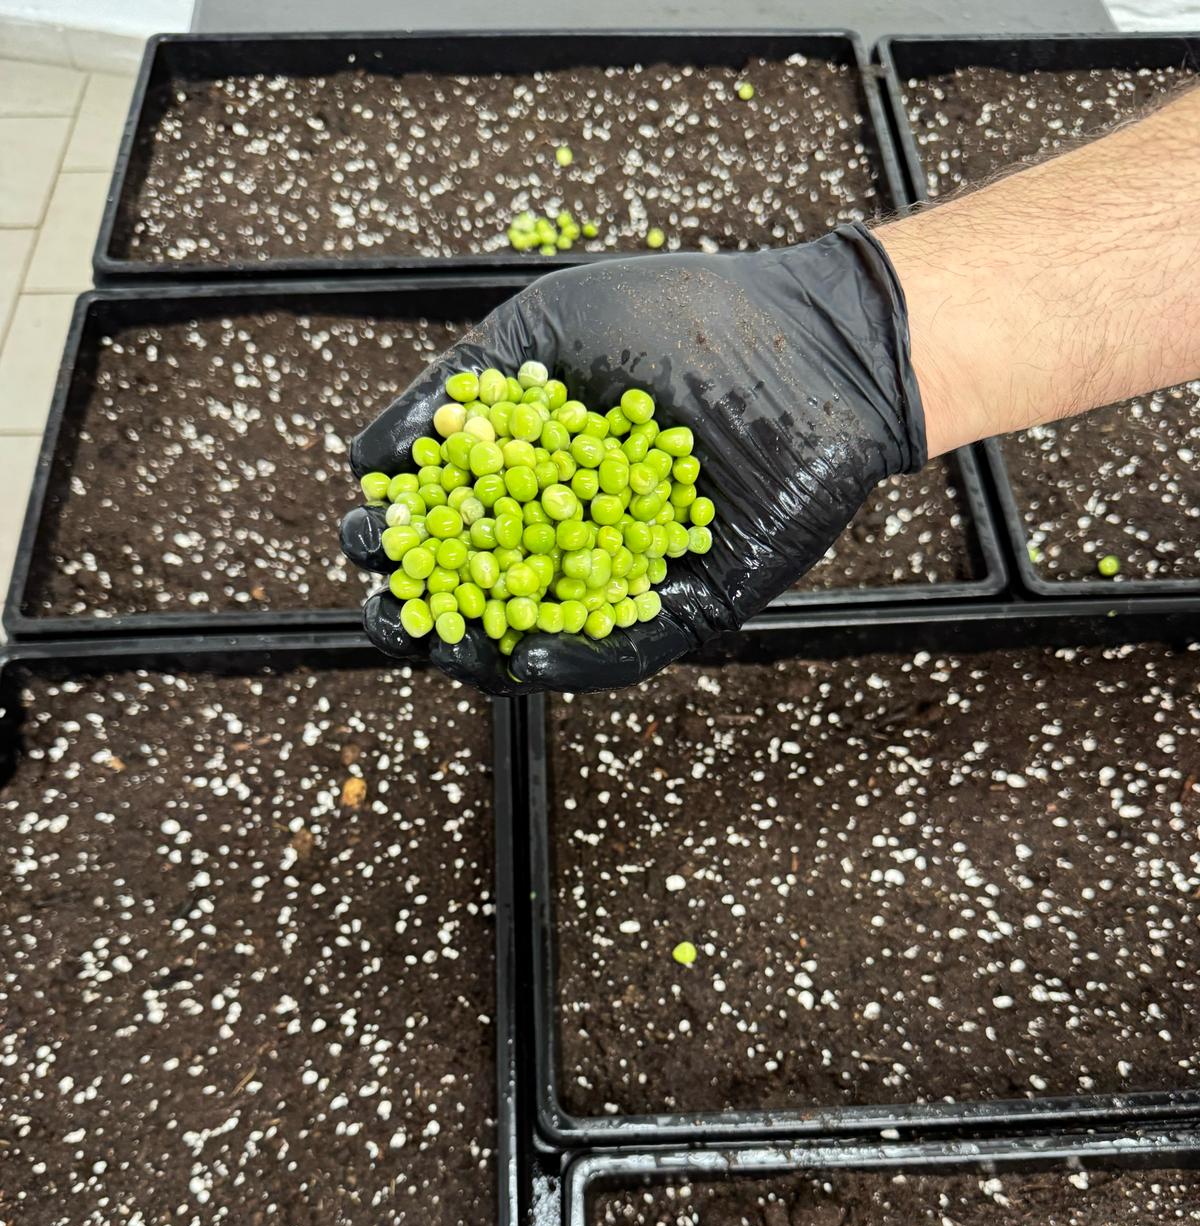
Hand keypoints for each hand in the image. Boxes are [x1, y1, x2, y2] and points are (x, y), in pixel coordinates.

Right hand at [341, 222, 926, 694]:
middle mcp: (575, 528)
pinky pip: (626, 646)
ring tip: (442, 647)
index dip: (399, 538)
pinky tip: (524, 651)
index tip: (363, 539)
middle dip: (426, 610)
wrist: (811, 345)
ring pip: (546, 631)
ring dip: (485, 650)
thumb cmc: (684, 319)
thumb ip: (455, 388)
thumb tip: (365, 457)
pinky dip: (574, 656)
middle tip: (388, 613)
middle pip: (485, 589)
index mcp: (535, 472)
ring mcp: (629, 572)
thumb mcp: (544, 332)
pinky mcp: (688, 604)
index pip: (451, 521)